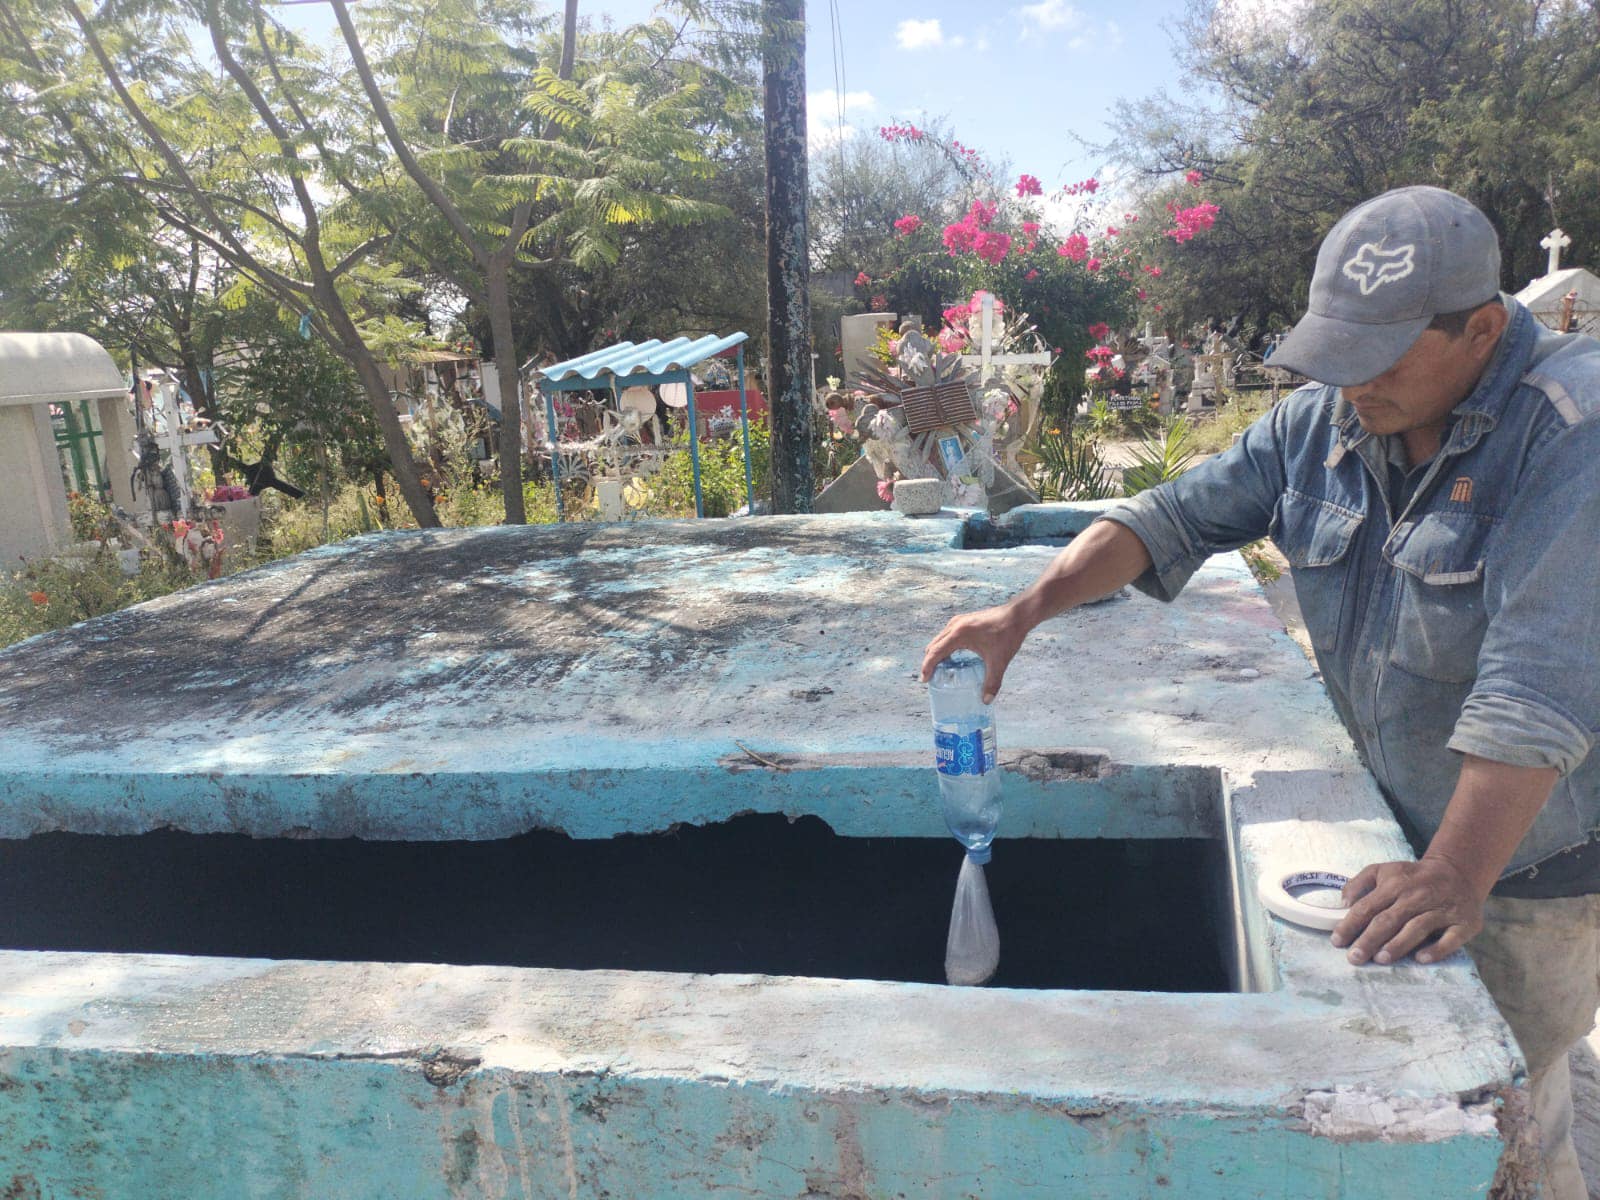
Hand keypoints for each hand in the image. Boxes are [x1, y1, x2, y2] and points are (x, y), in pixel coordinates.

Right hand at [920, 604, 1026, 702]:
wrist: (1017, 615)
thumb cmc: (1008, 635)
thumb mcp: (999, 661)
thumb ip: (992, 682)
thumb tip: (986, 701)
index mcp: (959, 634)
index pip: (935, 652)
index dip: (927, 667)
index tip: (924, 680)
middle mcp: (954, 625)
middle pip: (933, 646)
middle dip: (930, 662)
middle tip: (932, 679)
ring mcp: (958, 621)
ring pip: (939, 640)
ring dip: (937, 654)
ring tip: (941, 670)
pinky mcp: (963, 621)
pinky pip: (947, 636)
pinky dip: (944, 647)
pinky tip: (953, 658)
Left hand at [1331, 858, 1485, 965]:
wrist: (1458, 872)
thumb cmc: (1413, 877)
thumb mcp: (1384, 870)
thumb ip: (1360, 883)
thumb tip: (1343, 902)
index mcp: (1395, 883)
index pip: (1368, 906)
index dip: (1351, 924)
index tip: (1337, 941)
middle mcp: (1418, 896)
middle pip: (1389, 919)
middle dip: (1369, 939)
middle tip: (1354, 957)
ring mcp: (1442, 909)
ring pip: (1417, 927)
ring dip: (1398, 944)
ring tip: (1380, 959)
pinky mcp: (1464, 923)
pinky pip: (1450, 938)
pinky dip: (1436, 949)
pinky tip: (1420, 959)